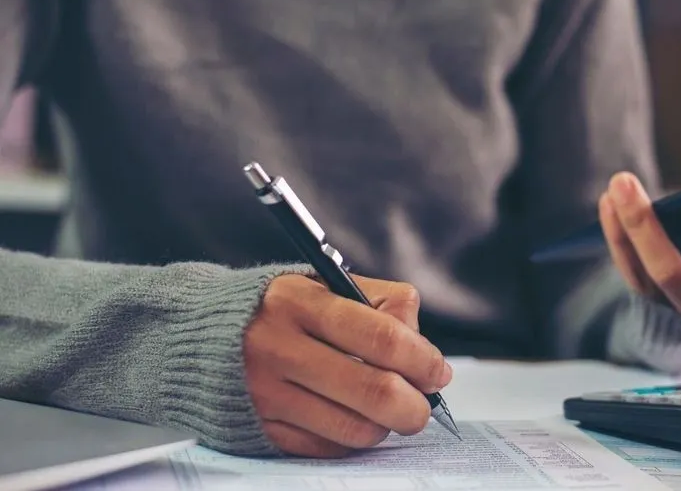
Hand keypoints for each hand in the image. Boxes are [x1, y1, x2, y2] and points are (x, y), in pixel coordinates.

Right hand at [243, 274, 450, 457]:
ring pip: (355, 428)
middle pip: (374, 392)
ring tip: (384, 409)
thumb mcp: (321, 283)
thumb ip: (378, 303)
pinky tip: (349, 418)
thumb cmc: (273, 308)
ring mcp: (265, 393)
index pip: (382, 336)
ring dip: (385, 425)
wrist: (190, 333)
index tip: (437, 371)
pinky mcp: (257, 428)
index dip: (422, 360)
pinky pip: (326, 448)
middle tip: (422, 404)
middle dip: (415, 405)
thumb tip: (423, 347)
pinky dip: (350, 439)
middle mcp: (278, 348)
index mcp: (300, 302)